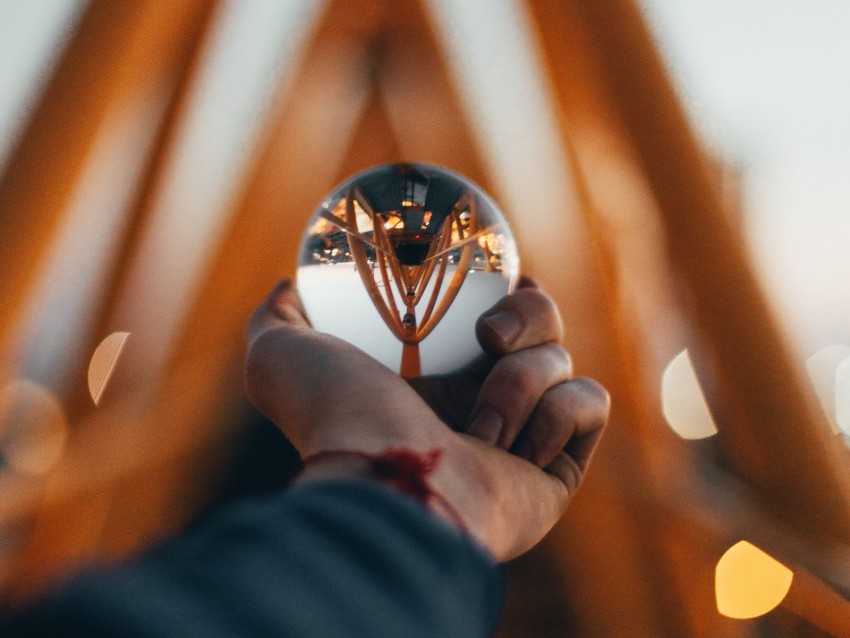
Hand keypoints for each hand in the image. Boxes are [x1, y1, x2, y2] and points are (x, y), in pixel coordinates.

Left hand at [245, 278, 608, 560]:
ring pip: (563, 362)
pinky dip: (560, 412)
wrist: (383, 482)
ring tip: (479, 425)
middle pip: (544, 326)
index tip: (496, 274)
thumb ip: (281, 316)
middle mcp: (484, 401)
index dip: (506, 287)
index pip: (495, 313)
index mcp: (437, 374)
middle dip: (528, 314)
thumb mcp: (280, 352)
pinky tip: (513, 444)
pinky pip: (591, 404)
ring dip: (521, 382)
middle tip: (487, 337)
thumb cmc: (332, 416)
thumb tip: (287, 286)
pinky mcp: (558, 470)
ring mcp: (523, 436)